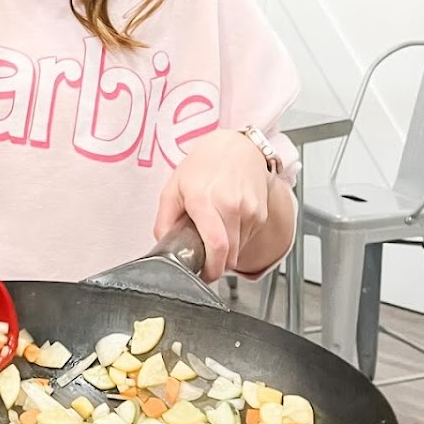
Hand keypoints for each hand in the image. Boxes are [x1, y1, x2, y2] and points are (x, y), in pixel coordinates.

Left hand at [154, 131, 271, 282]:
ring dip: (226, 252)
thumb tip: (162, 245)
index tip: (203, 275)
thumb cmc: (203, 166)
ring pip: (238, 249)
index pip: (216, 245)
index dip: (211, 269)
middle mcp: (230, 206)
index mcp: (204, 200)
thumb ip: (164, 220)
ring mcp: (249, 210)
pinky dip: (237, 240)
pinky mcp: (261, 213)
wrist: (237, 147)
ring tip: (214, 234)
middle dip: (216, 265)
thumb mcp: (173, 187)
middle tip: (205, 260)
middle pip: (228, 254)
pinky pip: (247, 239)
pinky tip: (228, 224)